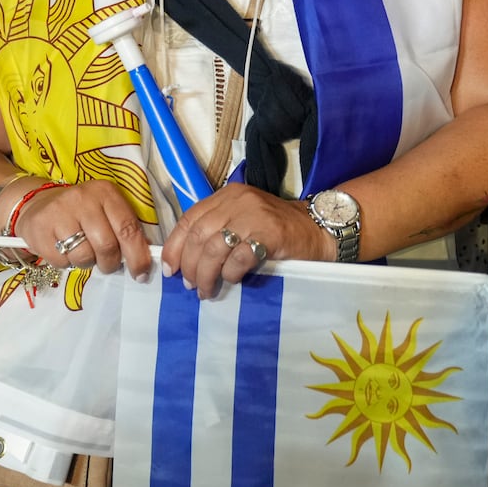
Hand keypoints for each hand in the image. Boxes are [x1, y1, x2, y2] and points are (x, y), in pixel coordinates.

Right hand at [11, 179, 152, 279]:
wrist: (40, 204)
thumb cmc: (82, 213)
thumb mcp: (106, 212)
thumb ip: (125, 230)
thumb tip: (145, 261)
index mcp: (106, 193)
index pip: (128, 228)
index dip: (138, 256)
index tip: (141, 274)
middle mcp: (83, 198)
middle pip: (106, 246)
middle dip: (111, 263)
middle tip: (108, 265)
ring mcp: (59, 212)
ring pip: (84, 256)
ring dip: (87, 263)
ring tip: (83, 252)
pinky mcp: (40, 228)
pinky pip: (61, 262)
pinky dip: (66, 263)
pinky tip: (63, 249)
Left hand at [161, 184, 332, 297]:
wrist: (316, 229)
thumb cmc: (275, 230)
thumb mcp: (241, 221)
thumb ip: (216, 232)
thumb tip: (184, 262)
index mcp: (226, 196)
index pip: (189, 219)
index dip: (175, 246)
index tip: (171, 269)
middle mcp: (237, 201)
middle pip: (199, 235)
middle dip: (190, 265)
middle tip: (191, 285)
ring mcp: (254, 215)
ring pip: (214, 248)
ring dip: (206, 275)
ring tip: (206, 290)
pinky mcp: (270, 233)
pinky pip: (239, 257)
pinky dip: (231, 273)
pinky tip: (233, 280)